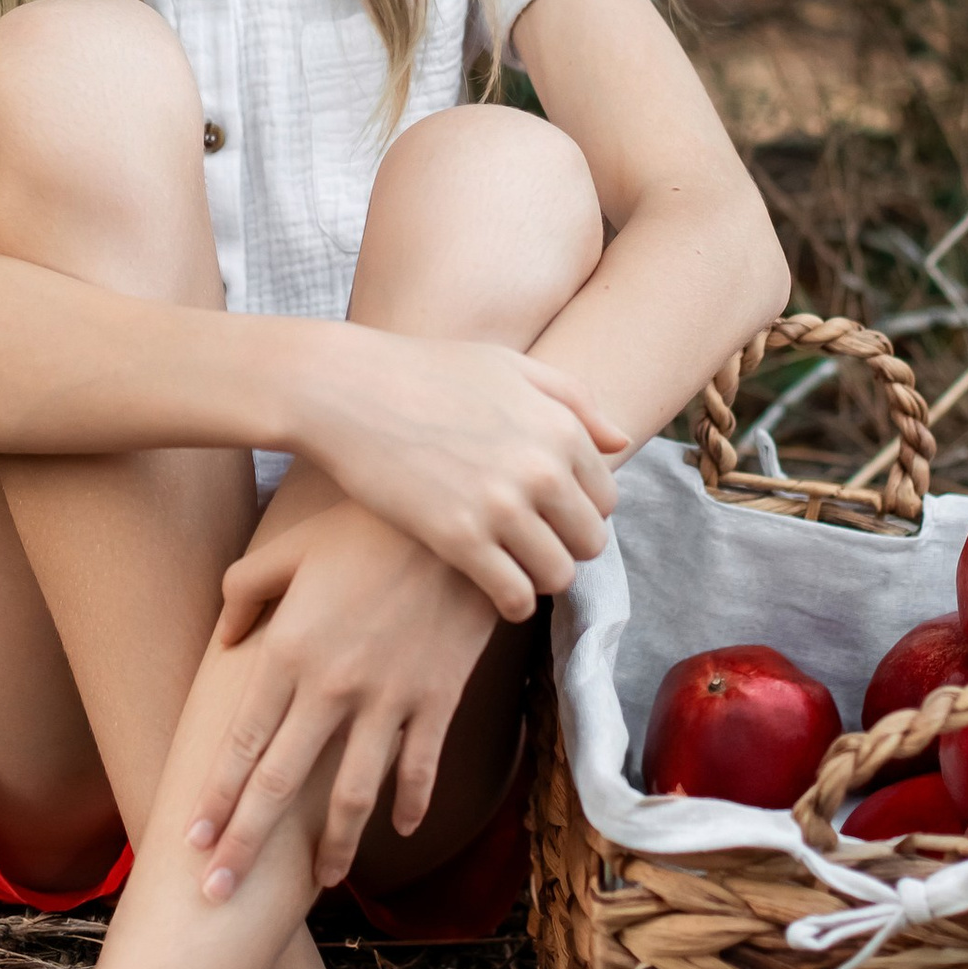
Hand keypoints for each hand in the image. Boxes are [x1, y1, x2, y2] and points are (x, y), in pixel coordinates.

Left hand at [186, 501, 501, 897]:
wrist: (456, 521)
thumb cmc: (364, 528)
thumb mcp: (290, 548)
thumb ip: (245, 592)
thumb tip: (223, 642)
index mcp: (289, 653)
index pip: (241, 743)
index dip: (215, 799)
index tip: (192, 843)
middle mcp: (332, 687)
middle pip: (281, 785)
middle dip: (246, 845)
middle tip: (218, 896)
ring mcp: (389, 699)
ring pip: (354, 795)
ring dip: (334, 846)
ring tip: (321, 883)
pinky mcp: (437, 699)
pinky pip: (421, 767)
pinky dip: (411, 803)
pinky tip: (402, 830)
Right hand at [282, 326, 626, 622]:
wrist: (346, 388)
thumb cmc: (425, 370)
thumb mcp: (509, 366)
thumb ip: (574, 399)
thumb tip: (621, 442)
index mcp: (560, 426)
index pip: (605, 497)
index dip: (578, 510)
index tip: (548, 514)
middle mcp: (541, 467)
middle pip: (589, 541)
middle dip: (564, 546)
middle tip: (531, 544)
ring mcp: (501, 505)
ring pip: (559, 575)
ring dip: (541, 578)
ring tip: (515, 568)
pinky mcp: (459, 539)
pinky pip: (516, 596)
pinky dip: (513, 602)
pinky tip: (497, 592)